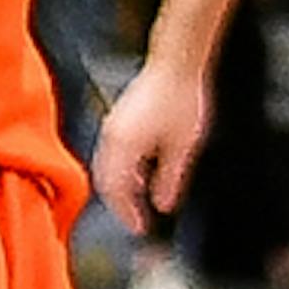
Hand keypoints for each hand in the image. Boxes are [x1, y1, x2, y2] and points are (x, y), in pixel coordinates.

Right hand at [93, 54, 211, 234]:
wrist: (176, 61)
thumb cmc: (182, 98)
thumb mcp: (183, 146)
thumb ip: (171, 179)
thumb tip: (164, 204)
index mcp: (124, 147)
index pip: (117, 191)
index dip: (127, 213)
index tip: (141, 228)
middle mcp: (112, 137)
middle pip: (105, 181)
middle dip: (119, 204)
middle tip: (136, 220)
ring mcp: (113, 125)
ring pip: (106, 167)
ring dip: (119, 187)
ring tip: (138, 200)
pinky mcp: (119, 117)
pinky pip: (112, 152)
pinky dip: (121, 170)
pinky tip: (140, 172)